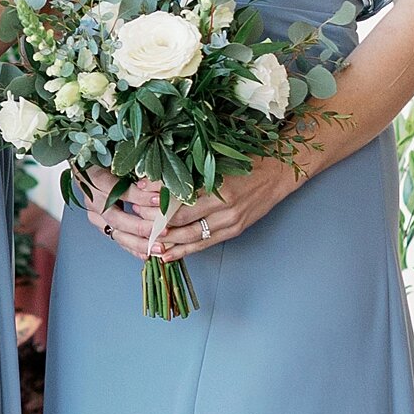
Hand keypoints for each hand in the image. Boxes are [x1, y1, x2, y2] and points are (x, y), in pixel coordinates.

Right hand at [74, 165, 156, 257]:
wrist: (88, 172)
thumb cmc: (107, 165)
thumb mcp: (122, 166)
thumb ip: (139, 179)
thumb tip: (160, 190)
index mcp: (97, 182)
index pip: (120, 192)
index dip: (140, 197)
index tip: (160, 199)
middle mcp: (94, 201)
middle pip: (117, 219)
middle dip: (142, 228)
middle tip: (163, 232)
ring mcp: (95, 216)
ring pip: (116, 234)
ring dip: (139, 244)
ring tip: (160, 249)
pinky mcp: (101, 225)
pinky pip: (117, 239)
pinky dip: (133, 248)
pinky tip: (148, 254)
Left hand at [135, 159, 296, 260]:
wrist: (279, 173)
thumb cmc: (247, 160)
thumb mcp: (218, 158)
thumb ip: (191, 167)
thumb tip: (156, 173)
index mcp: (218, 183)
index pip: (179, 195)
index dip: (155, 197)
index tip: (137, 192)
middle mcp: (224, 205)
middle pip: (180, 218)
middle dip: (154, 220)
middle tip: (134, 217)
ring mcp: (229, 221)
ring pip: (190, 236)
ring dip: (165, 240)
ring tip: (144, 240)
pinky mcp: (233, 230)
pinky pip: (204, 244)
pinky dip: (183, 251)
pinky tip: (166, 255)